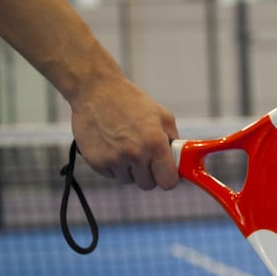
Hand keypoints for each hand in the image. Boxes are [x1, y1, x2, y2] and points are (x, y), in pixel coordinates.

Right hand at [69, 76, 179, 190]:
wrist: (96, 90)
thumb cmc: (131, 101)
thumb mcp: (163, 116)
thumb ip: (174, 141)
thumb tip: (180, 162)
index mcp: (155, 144)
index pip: (168, 182)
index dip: (169, 178)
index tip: (166, 172)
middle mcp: (135, 154)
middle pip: (148, 184)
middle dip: (150, 173)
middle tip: (146, 156)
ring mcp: (113, 160)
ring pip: (129, 180)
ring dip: (131, 169)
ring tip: (127, 146)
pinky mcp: (96, 162)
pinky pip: (111, 175)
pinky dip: (114, 166)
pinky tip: (112, 146)